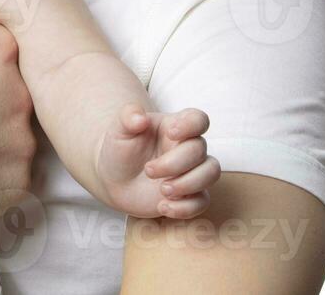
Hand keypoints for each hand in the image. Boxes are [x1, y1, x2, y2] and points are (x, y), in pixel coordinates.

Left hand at [96, 104, 219, 218]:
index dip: (192, 125)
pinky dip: (185, 208)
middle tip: (148, 171)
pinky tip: (163, 207)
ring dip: (187, 184)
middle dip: (175, 163)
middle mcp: (187, 148)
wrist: (113, 179)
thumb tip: (140, 117)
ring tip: (162, 190)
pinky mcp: (189, 195)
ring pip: (211, 173)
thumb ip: (128, 117)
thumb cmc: (120, 149)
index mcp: (174, 126)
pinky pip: (202, 202)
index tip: (170, 133)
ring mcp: (191, 172)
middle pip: (201, 150)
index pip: (198, 119)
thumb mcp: (119, 129)